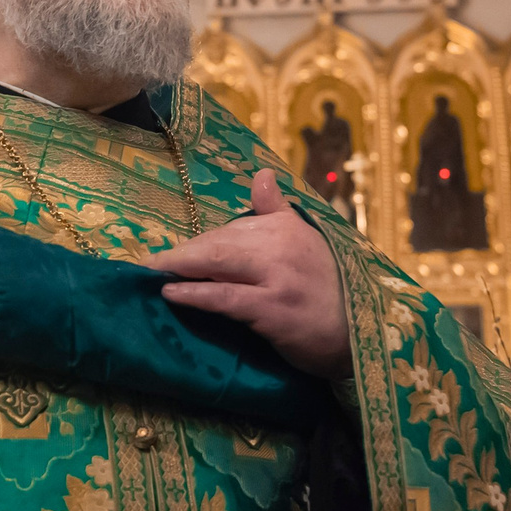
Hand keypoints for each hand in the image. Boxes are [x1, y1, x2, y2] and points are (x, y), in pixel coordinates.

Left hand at [149, 170, 351, 376]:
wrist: (360, 335)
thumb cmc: (327, 291)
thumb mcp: (306, 242)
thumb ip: (277, 210)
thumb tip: (261, 174)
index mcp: (286, 227)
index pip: (231, 228)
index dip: (200, 242)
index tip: (176, 252)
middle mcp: (281, 245)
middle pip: (218, 242)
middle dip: (182, 252)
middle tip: (149, 262)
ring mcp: (277, 277)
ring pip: (217, 262)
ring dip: (179, 266)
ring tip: (151, 272)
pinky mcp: (272, 309)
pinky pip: (224, 297)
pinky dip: (194, 293)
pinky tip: (170, 293)